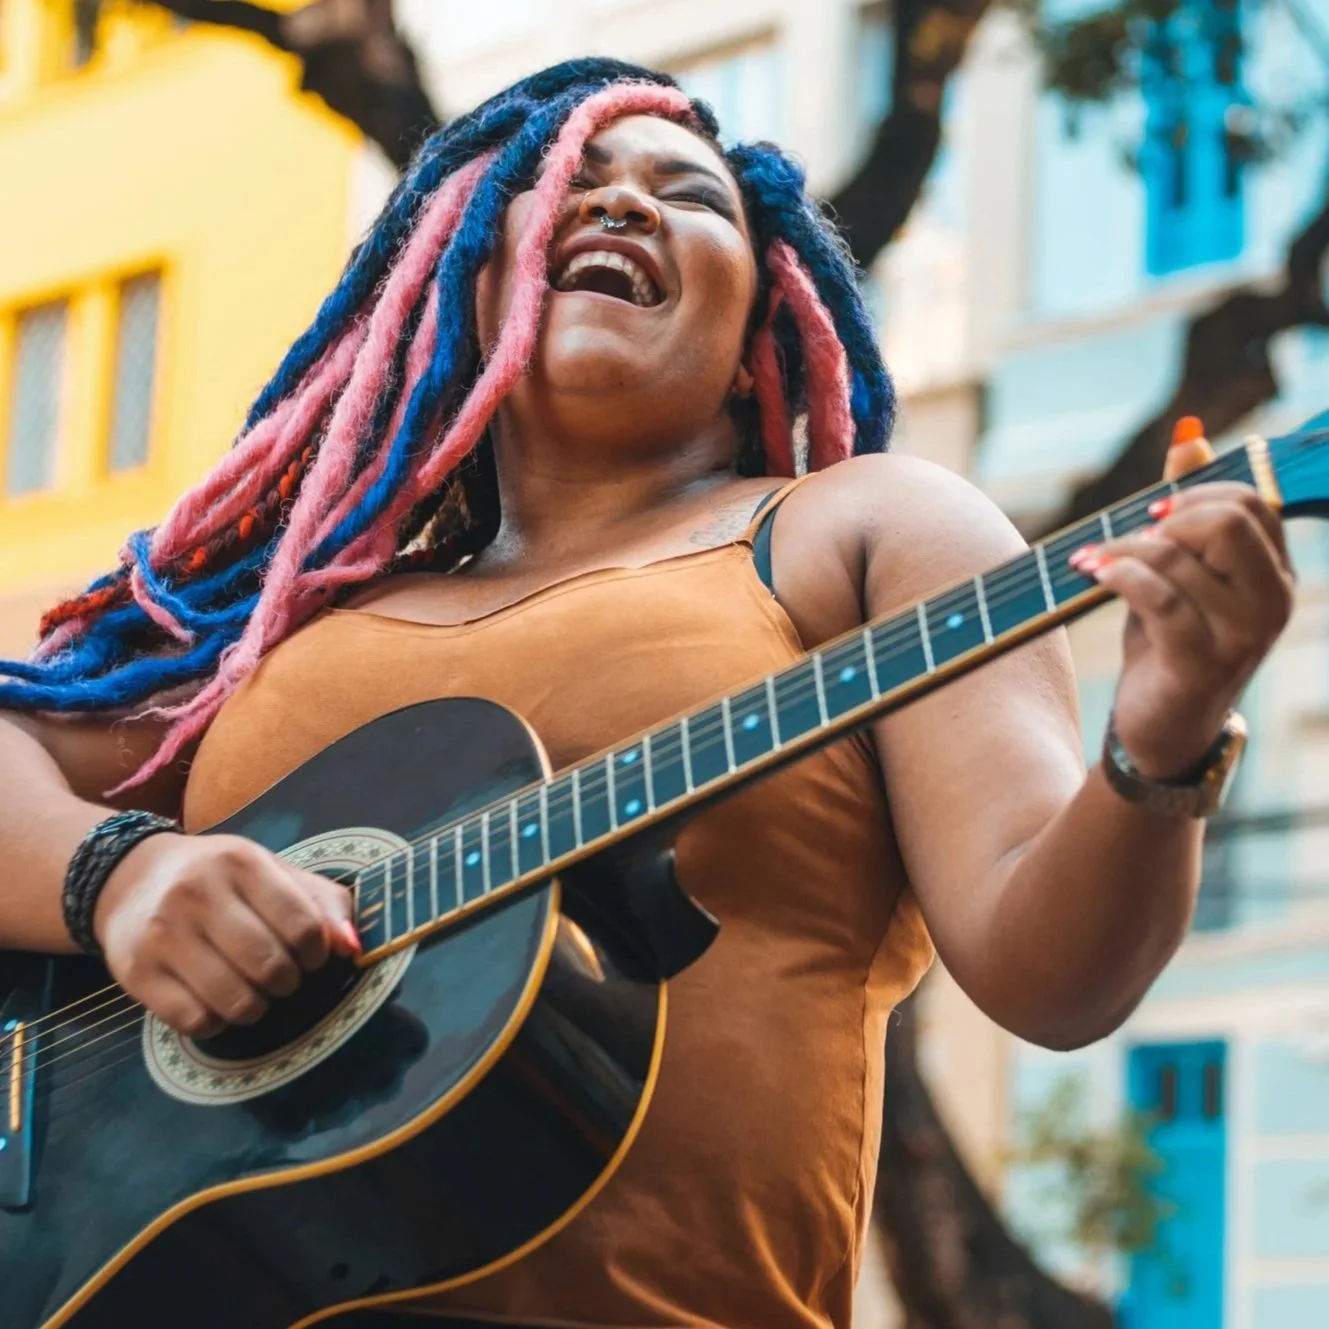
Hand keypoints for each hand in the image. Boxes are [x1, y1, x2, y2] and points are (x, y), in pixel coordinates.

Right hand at [94, 833, 359, 1037]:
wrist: (131, 878)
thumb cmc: (221, 879)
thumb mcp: (273, 873)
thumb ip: (323, 904)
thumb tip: (354, 948)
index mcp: (241, 862)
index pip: (303, 925)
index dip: (318, 952)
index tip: (311, 955)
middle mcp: (197, 894)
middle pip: (271, 967)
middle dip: (289, 982)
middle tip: (281, 976)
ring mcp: (163, 935)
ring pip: (236, 1001)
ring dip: (256, 1007)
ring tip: (252, 989)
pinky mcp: (137, 974)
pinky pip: (196, 1021)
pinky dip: (217, 1022)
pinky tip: (215, 1000)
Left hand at [1069, 427, 1294, 778]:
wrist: (1163, 728)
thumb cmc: (1172, 641)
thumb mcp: (1182, 571)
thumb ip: (1187, 508)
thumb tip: (1189, 436)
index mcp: (1276, 571)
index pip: (1250, 500)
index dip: (1192, 493)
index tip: (1149, 513)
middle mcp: (1275, 600)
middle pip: (1227, 520)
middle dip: (1165, 518)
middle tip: (1124, 536)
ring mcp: (1244, 635)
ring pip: (1180, 558)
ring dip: (1122, 550)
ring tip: (1091, 561)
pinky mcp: (1203, 663)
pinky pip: (1158, 598)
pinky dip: (1117, 576)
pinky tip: (1091, 574)